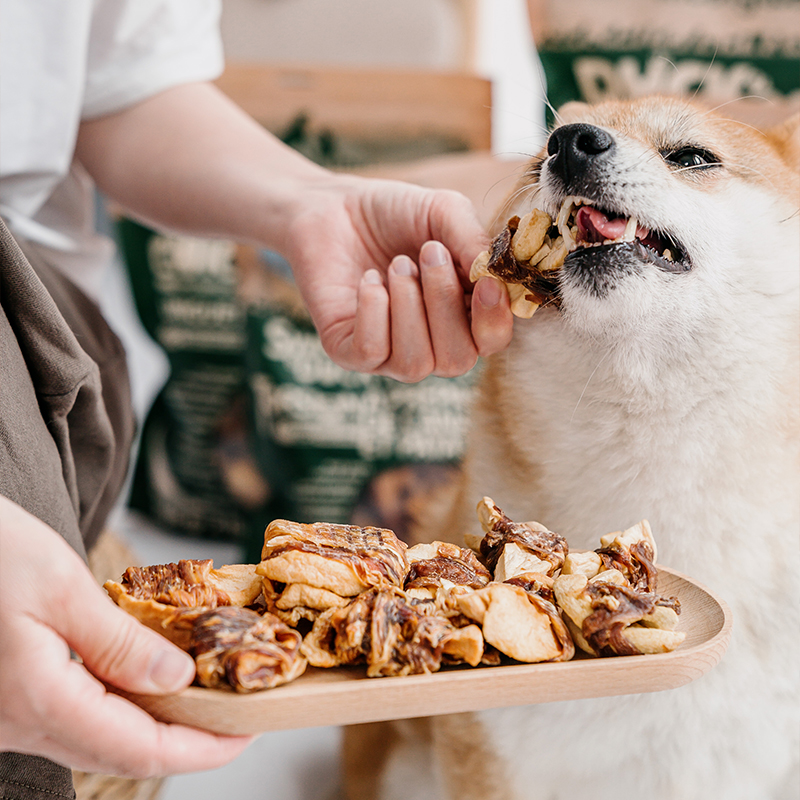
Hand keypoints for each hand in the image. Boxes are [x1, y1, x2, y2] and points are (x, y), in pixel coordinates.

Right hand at [0, 497, 252, 776]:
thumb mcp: (60, 587)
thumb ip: (118, 642)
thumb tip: (176, 678)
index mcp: (39, 701)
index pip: (137, 750)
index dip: (199, 749)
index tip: (246, 732)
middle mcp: (19, 725)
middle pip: (120, 752)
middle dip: (185, 742)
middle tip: (235, 715)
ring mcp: (9, 719)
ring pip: (96, 739)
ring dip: (155, 726)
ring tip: (204, 698)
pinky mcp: (8, 700)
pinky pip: (74, 718)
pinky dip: (121, 707)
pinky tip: (147, 681)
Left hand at [283, 174, 512, 380]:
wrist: (333, 207)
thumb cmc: (396, 213)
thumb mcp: (444, 211)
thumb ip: (474, 239)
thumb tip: (494, 275)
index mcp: (464, 316)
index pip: (491, 342)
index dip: (493, 321)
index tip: (485, 283)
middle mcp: (431, 345)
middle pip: (457, 361)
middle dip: (445, 304)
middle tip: (428, 252)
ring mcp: (389, 353)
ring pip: (415, 363)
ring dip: (408, 306)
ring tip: (396, 263)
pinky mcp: (348, 351)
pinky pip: (371, 352)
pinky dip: (373, 311)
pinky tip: (369, 279)